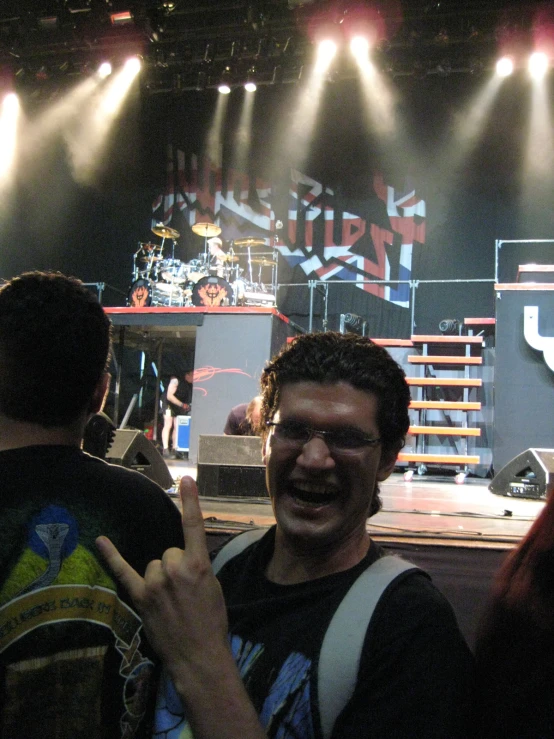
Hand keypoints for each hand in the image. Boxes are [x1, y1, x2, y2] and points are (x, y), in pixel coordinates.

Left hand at [96, 476, 227, 684]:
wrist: (199, 655)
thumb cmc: (211, 621)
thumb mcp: (213, 587)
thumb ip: (197, 566)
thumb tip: (183, 559)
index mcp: (199, 565)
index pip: (193, 526)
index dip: (190, 501)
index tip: (186, 478)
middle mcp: (175, 569)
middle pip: (169, 552)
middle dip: (176, 567)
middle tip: (184, 592)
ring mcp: (155, 583)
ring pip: (153, 565)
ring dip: (160, 578)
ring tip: (170, 601)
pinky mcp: (141, 597)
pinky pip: (123, 571)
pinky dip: (111, 555)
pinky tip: (100, 540)